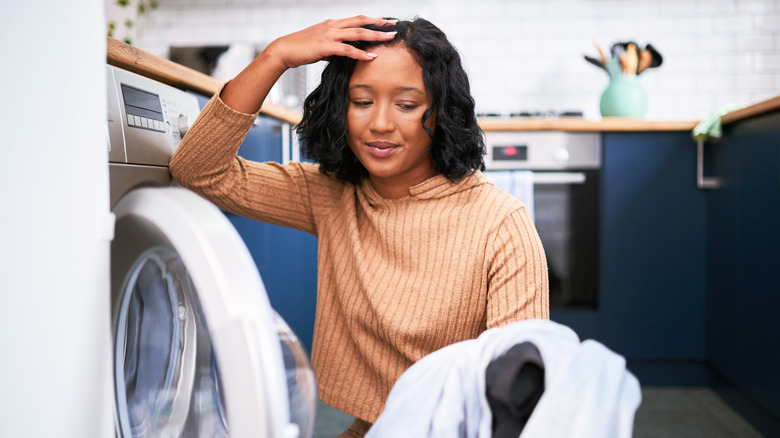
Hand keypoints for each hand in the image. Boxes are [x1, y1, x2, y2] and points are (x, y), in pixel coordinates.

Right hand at [264, 15, 397, 69]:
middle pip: (361, 22)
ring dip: (375, 35)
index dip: (372, 19)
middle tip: (395, 25)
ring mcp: (330, 35)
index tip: (386, 21)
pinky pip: (347, 50)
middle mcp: (333, 26)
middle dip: (379, 23)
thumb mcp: (321, 46)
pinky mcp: (326, 46)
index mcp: (332, 24)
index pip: (356, 19)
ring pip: (357, 33)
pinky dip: (360, 53)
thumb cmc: (302, 49)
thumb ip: (334, 48)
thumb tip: (344, 54)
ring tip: (389, 38)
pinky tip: (371, 56)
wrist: (284, 50)